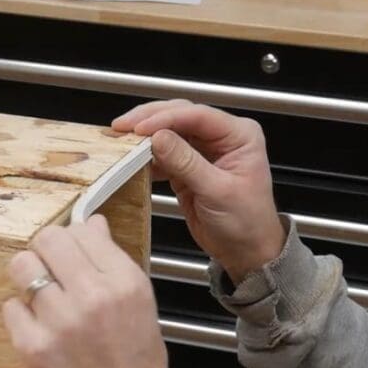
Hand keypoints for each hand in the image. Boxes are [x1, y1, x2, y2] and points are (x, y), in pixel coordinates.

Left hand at [2, 215, 167, 367]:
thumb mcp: (140, 302)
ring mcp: (59, 321)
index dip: (73, 238)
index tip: (71, 251)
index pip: (82, 230)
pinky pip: (9, 306)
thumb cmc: (133, 361)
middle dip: (46, 250)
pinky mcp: (32, 346)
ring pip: (22, 266)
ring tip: (40, 293)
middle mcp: (92, 296)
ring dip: (28, 275)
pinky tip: (37, 324)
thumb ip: (113, 259)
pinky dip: (20, 312)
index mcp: (123, 282)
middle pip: (47, 239)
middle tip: (51, 267)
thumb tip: (91, 224)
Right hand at [113, 100, 284, 283]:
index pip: (198, 116)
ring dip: (144, 136)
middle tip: (122, 127)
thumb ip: (186, 163)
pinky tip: (132, 160)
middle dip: (149, 119)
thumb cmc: (246, 222)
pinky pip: (163, 154)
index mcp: (239, 135)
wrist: (246, 251)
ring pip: (168, 132)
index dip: (166, 119)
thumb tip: (158, 138)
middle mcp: (221, 137)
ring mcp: (202, 151)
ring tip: (120, 140)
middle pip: (180, 115)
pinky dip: (146, 156)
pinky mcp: (186, 167)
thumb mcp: (217, 192)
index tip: (141, 128)